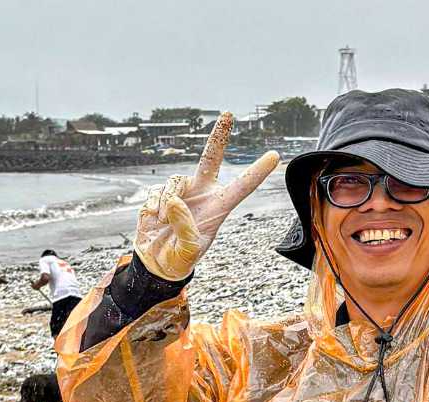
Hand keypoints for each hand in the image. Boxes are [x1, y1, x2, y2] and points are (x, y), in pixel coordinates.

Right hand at [134, 114, 279, 279]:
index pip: (242, 187)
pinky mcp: (161, 193)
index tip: (275, 156)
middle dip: (218, 136)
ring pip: (174, 182)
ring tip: (164, 223)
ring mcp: (182, 191)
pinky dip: (153, 207)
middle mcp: (202, 192)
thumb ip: (184, 228)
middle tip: (228, 114)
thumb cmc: (180, 257)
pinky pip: (157, 193)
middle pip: (211, 159)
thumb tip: (174, 202)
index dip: (257, 172)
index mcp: (219, 207)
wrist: (157, 260)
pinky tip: (155, 221)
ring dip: (167, 202)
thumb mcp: (187, 251)